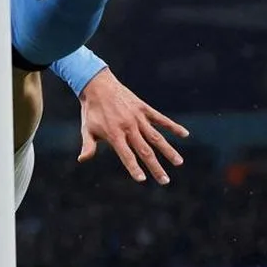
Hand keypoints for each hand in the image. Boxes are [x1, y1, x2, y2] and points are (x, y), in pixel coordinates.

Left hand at [76, 69, 188, 184]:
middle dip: (155, 167)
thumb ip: (88, 145)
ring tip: (179, 162)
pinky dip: (172, 126)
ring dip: (168, 150)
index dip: (134, 168)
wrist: (97, 85)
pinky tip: (185, 134)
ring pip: (156, 137)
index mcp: (114, 134)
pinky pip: (160, 119)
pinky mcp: (143, 108)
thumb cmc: (91, 111)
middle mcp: (128, 127)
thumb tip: (82, 159)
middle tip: (165, 181)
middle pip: (145, 150)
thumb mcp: (87, 129)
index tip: (143, 180)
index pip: (126, 155)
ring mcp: (137, 117)